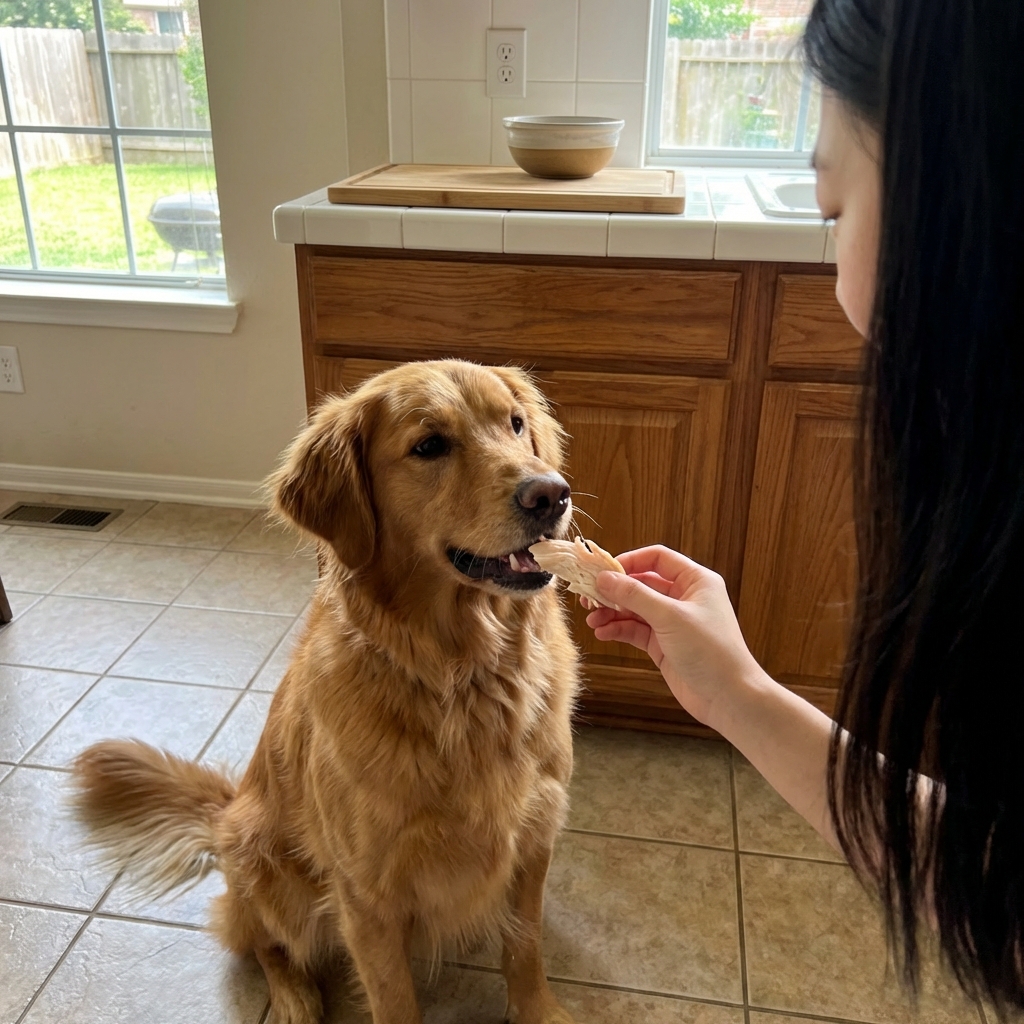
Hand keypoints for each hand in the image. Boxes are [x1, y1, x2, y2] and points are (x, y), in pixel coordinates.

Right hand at [584, 546, 764, 727]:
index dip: (628, 561)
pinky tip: (602, 633)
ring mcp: (673, 622)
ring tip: (592, 619)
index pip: (656, 558)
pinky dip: (618, 630)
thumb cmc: (711, 651)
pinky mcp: (664, 645)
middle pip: (641, 583)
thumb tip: (604, 578)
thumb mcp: (670, 617)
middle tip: (589, 597)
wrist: (729, 698)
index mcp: (695, 581)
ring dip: (612, 612)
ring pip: (635, 609)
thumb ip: (635, 595)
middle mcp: (684, 598)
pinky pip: (635, 630)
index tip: (602, 570)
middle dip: (615, 590)